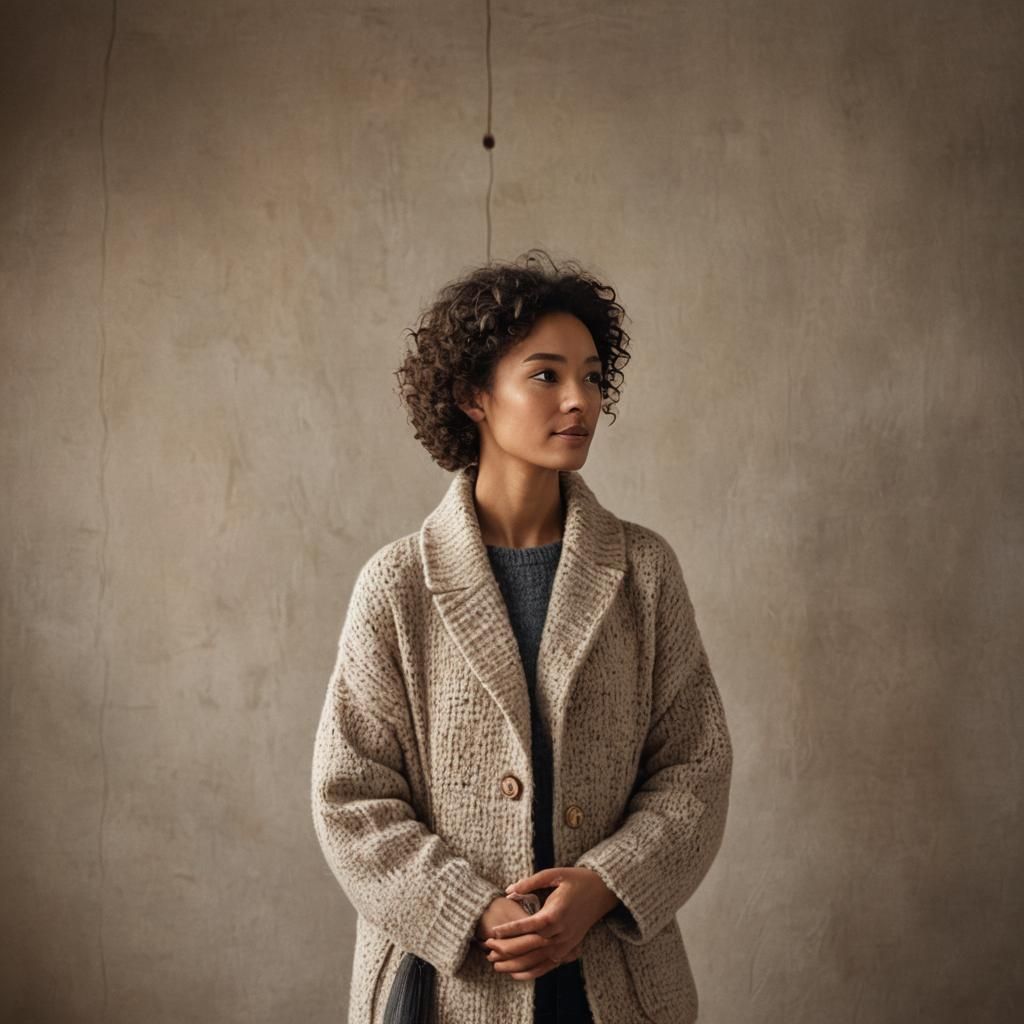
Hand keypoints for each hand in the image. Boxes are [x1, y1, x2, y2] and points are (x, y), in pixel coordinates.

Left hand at [481, 867, 619, 979]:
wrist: (602, 892)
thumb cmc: (576, 879)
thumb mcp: (554, 874)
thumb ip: (530, 882)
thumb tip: (508, 890)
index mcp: (556, 913)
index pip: (528, 925)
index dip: (509, 930)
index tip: (492, 932)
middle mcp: (560, 932)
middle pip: (529, 946)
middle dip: (507, 950)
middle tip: (487, 950)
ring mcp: (565, 944)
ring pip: (536, 960)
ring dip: (515, 964)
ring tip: (494, 964)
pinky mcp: (568, 950)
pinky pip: (547, 966)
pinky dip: (531, 972)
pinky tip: (515, 975)